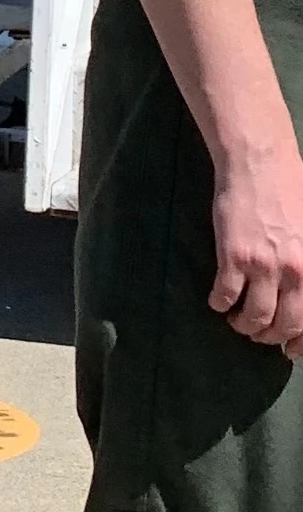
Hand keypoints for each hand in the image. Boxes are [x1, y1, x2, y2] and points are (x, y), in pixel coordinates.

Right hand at [132, 0, 302, 345]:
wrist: (261, 163)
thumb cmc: (291, 193)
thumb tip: (298, 290)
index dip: (300, 342)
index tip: (289, 348)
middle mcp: (297, 272)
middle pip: (284, 325)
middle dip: (269, 335)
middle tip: (258, 330)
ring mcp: (265, 266)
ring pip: (254, 318)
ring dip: (243, 324)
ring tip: (237, 318)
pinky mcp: (234, 256)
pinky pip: (224, 296)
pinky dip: (218, 303)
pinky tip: (218, 298)